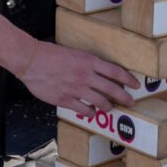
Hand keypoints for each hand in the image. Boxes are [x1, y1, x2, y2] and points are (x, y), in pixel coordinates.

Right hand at [17, 40, 138, 112]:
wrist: (31, 60)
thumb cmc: (49, 54)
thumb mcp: (73, 53)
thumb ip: (86, 63)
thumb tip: (97, 71)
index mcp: (88, 61)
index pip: (115, 71)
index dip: (128, 79)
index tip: (135, 84)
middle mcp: (85, 75)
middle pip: (112, 89)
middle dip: (124, 97)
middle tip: (130, 102)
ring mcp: (76, 88)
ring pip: (100, 102)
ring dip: (108, 106)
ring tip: (109, 108)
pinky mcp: (66, 99)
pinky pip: (84, 110)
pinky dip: (90, 113)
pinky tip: (91, 113)